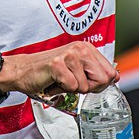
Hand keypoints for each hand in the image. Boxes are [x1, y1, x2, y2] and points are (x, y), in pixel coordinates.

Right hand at [0, 41, 117, 95]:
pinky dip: (61, 90)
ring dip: (71, 89)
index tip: (84, 82)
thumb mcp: (77, 70)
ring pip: (85, 86)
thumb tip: (115, 76)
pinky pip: (71, 87)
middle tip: (71, 83)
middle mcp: (80, 48)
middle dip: (88, 88)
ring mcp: (69, 55)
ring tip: (60, 81)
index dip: (99, 84)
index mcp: (87, 48)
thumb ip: (95, 72)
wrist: (23, 71)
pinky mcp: (57, 64)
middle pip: (103, 79)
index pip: (111, 72)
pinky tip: (53, 82)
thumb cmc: (49, 72)